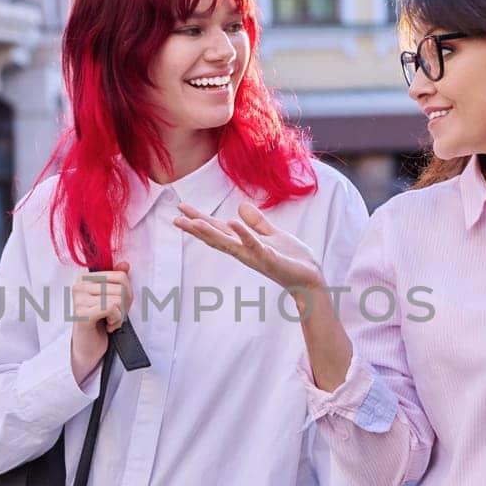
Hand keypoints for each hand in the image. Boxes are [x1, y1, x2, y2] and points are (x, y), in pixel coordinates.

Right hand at [69, 262, 130, 381]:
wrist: (88, 349)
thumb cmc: (99, 324)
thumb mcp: (110, 299)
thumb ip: (116, 281)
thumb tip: (125, 264)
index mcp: (85, 278)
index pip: (121, 275)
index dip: (128, 293)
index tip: (120, 306)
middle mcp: (79, 285)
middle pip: (122, 287)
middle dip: (125, 305)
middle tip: (115, 316)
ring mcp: (78, 299)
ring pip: (118, 298)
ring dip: (120, 315)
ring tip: (110, 322)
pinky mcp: (82, 313)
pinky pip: (111, 308)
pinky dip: (115, 320)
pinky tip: (108, 326)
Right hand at [172, 201, 323, 292]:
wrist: (310, 278)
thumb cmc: (292, 258)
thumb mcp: (273, 235)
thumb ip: (257, 223)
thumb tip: (240, 207)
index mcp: (244, 243)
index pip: (217, 229)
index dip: (199, 219)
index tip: (181, 208)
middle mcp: (245, 251)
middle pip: (216, 237)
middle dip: (196, 227)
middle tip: (175, 218)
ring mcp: (255, 256)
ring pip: (228, 243)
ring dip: (211, 233)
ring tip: (193, 222)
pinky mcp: (269, 258)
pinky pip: (254, 245)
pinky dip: (243, 235)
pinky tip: (232, 222)